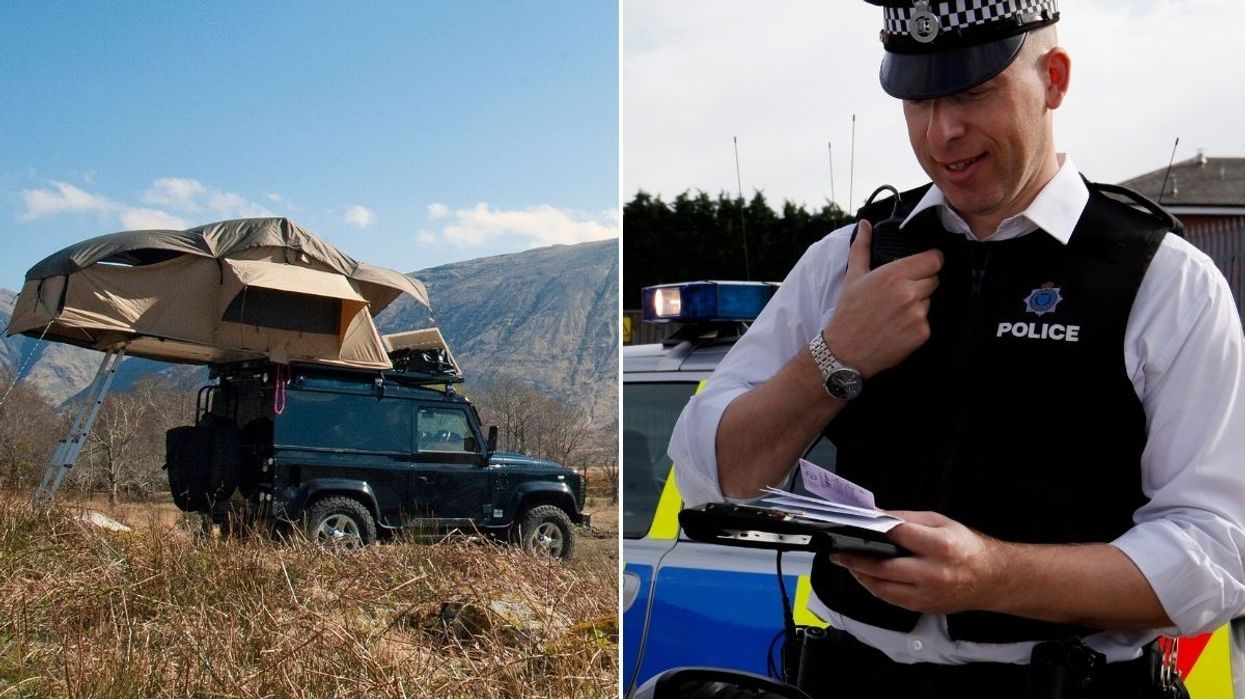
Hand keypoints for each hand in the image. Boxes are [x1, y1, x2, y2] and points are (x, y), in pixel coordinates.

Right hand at [823, 219, 941, 377]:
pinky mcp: (922, 334)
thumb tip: (864, 224)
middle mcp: (909, 293)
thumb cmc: (848, 313)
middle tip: (899, 294)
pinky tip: (898, 327)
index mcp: (894, 275)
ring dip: (918, 304)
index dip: (928, 262)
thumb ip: (863, 247)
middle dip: (921, 283)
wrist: (844, 351)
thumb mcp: (853, 277)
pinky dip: (916, 325)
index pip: (933, 259)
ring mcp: (917, 314)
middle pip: (934, 279)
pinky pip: (927, 322)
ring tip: (895, 312)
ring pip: (930, 301)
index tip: (920, 267)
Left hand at [829, 510, 1004, 614]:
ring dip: (860, 575)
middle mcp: (933, 573)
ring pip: (881, 588)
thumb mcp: (940, 522)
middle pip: (883, 567)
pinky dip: (874, 587)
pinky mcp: (923, 607)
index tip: (852, 525)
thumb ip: (907, 519)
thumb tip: (877, 516)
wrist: (992, 579)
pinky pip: (890, 599)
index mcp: (940, 546)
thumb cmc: (966, 546)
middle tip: (838, 552)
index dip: (872, 529)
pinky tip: (866, 576)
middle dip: (855, 559)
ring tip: (848, 564)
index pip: (896, 535)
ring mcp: (927, 594)